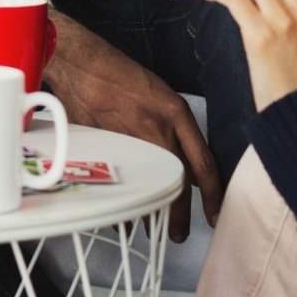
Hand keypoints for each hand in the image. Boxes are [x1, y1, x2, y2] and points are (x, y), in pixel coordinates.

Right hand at [45, 13, 222, 241]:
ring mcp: (128, 137)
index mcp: (175, 113)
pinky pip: (118, 180)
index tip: (216, 215)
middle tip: (179, 234)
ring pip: (148, 185)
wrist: (80, 62)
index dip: (213, 195)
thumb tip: (191, 171)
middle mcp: (156, 127)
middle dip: (180, 215)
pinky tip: (123, 211)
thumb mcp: (159, 97)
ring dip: (151, 211)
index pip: (204, 163)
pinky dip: (122, 199)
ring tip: (152, 228)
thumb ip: (177, 132)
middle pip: (178, 181)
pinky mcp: (103, 143)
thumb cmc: (119, 76)